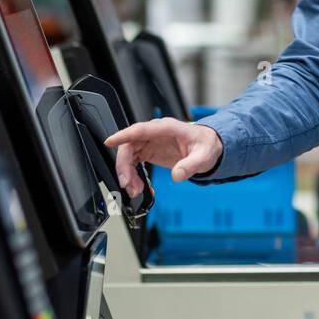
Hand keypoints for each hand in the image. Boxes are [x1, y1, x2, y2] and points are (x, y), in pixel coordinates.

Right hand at [104, 118, 223, 195]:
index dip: (123, 135)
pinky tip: (138, 187)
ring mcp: (150, 142)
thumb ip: (191, 165)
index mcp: (166, 128)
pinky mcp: (149, 151)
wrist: (208, 148)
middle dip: (124, 166)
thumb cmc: (206, 145)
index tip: (109, 141)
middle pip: (129, 146)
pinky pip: (133, 163)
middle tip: (127, 184)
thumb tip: (177, 175)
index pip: (140, 129)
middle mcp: (155, 133)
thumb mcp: (203, 156)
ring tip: (135, 190)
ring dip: (127, 174)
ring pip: (129, 156)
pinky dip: (133, 176)